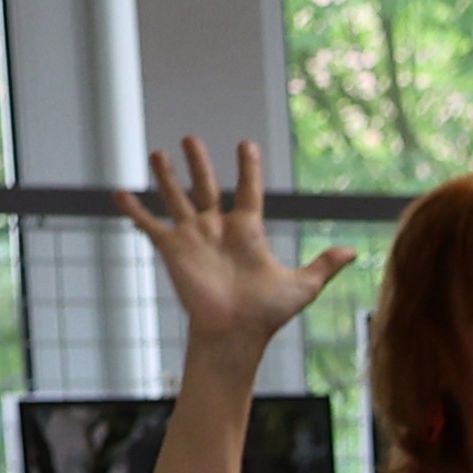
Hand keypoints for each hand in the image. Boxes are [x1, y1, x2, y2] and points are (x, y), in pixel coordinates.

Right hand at [118, 137, 351, 348]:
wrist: (235, 334)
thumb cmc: (267, 314)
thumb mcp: (302, 286)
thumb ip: (323, 266)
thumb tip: (353, 252)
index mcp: (248, 230)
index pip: (248, 190)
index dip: (248, 168)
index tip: (245, 145)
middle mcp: (218, 228)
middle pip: (206, 185)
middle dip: (198, 162)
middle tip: (190, 139)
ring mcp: (194, 237)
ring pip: (177, 198)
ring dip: (166, 177)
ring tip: (157, 153)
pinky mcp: (172, 249)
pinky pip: (149, 225)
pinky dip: (134, 210)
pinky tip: (119, 193)